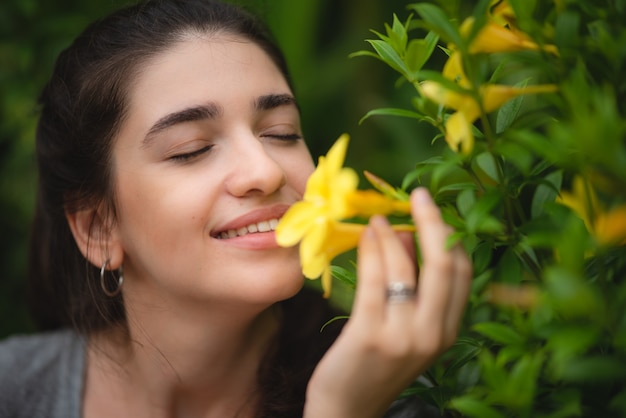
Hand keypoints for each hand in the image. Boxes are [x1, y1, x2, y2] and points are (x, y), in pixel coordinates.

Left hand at [304, 188, 471, 417]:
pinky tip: (365, 236)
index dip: (449, 235)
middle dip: (433, 223)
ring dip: (392, 234)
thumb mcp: (407, 330)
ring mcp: (404, 336)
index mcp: (448, 331)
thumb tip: (410, 237)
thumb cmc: (374, 365)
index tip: (433, 208)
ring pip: (406, 267)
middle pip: (444, 264)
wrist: (347, 409)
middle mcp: (434, 334)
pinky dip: (372, 251)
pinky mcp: (371, 335)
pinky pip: (374, 280)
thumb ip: (414, 288)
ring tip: (377, 218)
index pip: (461, 273)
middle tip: (418, 196)